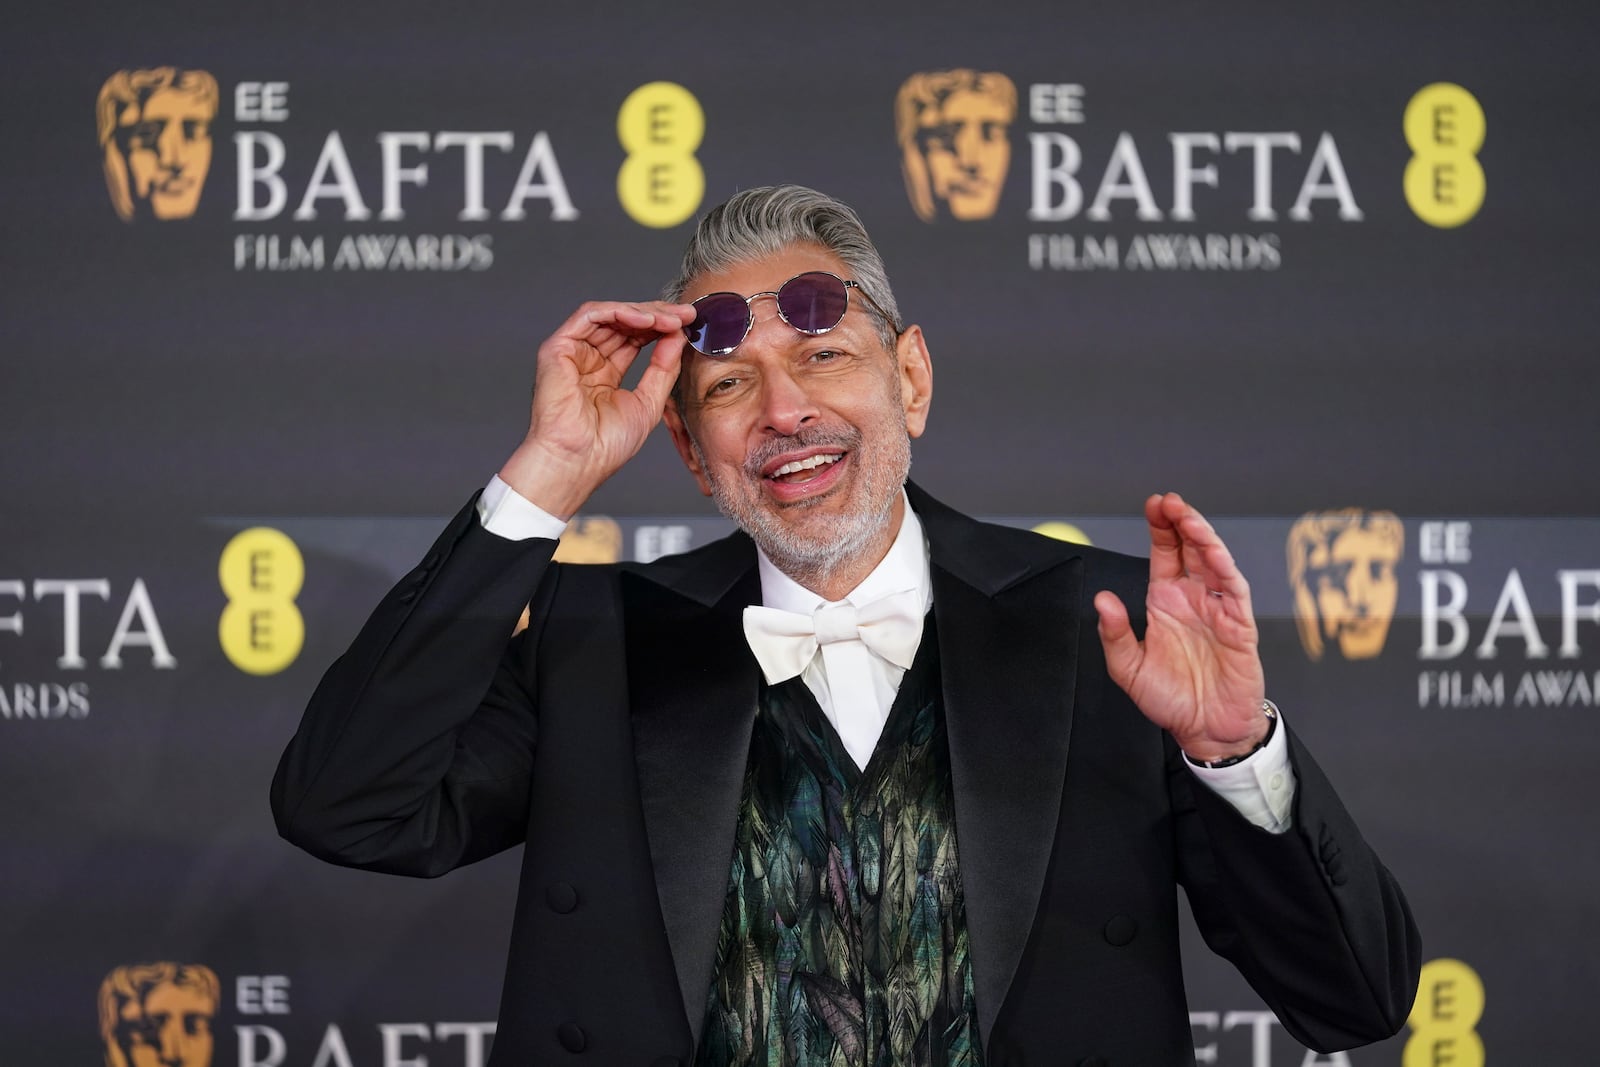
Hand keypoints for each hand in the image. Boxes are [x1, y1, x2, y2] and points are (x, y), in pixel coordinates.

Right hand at [499, 300, 695, 517]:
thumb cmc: (606, 445)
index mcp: (605, 373)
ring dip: (643, 312)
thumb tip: (678, 337)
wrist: (580, 461)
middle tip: (686, 316)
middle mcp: (587, 358)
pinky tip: (646, 321)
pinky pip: (590, 315)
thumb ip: (663, 368)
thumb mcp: (649, 402)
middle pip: (624, 323)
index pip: (635, 339)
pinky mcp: (558, 347)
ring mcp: (571, 351)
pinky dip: (619, 312)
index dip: (661, 328)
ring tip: (671, 319)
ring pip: (609, 314)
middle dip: (657, 316)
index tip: (689, 325)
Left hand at [1094, 492, 1268, 761]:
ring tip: (1187, 517)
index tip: (1153, 505)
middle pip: (1191, 548)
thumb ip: (1114, 634)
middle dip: (1181, 521)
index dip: (1161, 528)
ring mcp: (1219, 609)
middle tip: (1168, 501)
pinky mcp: (1239, 626)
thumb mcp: (1128, 669)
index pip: (1165, 553)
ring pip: (1214, 562)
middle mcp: (1194, 598)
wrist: (1205, 730)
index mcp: (1166, 602)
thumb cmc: (1171, 699)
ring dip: (1203, 537)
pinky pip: (1234, 591)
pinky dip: (1225, 568)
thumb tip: (1102, 601)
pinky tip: (1213, 551)